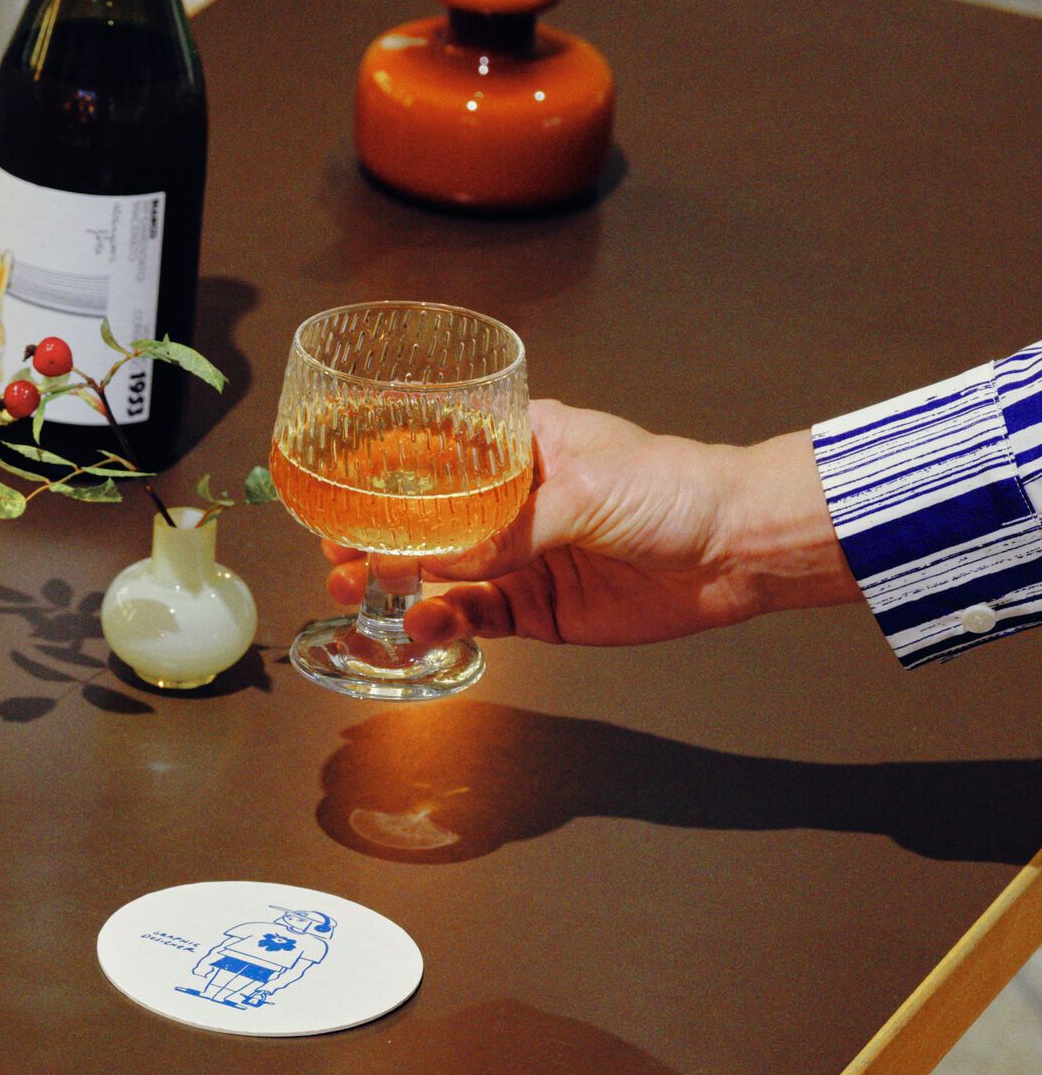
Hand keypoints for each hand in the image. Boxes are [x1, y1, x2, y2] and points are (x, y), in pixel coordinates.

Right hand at [321, 400, 858, 646]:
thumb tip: (443, 562)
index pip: (441, 454)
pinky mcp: (537, 609)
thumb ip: (511, 530)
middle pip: (429, 523)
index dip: (388, 475)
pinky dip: (445, 625)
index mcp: (524, 447)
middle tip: (338, 558)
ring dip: (400, 587)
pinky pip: (476, 618)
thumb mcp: (587, 493)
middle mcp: (515, 503)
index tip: (343, 493)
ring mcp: (522, 558)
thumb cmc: (677, 488)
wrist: (736, 549)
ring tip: (362, 595)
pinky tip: (423, 626)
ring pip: (443, 575)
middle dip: (380, 540)